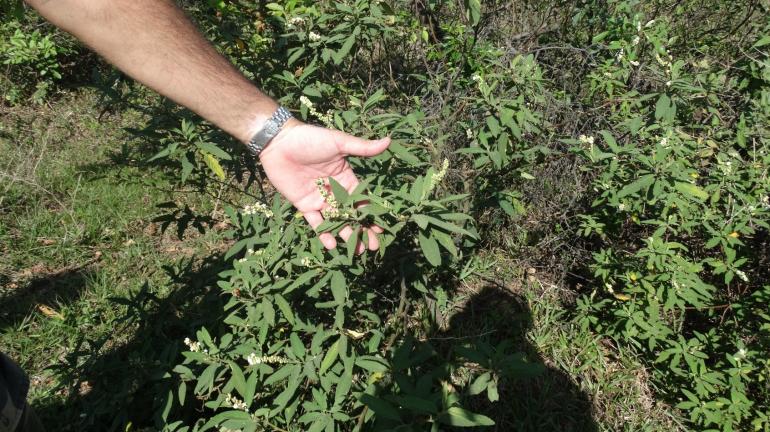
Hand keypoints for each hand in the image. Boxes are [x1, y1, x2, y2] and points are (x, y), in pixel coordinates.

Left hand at [258, 119, 389, 252]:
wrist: (280, 142)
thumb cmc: (311, 139)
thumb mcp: (339, 143)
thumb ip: (362, 148)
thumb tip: (388, 141)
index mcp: (346, 177)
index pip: (362, 199)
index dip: (371, 214)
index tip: (381, 228)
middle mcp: (334, 191)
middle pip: (351, 214)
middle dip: (362, 230)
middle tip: (372, 247)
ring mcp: (319, 199)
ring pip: (336, 221)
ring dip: (346, 235)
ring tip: (357, 251)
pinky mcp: (304, 205)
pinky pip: (315, 222)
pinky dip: (323, 233)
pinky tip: (332, 246)